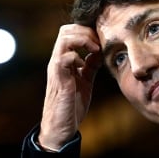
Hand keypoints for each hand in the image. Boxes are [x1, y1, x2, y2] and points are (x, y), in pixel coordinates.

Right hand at [38, 24, 102, 150]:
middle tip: (99, 43)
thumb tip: (99, 53)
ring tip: (95, 49)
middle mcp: (58, 60)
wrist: (61, 127)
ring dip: (83, 39)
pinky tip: (85, 64)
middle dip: (85, 31)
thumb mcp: (85, 81)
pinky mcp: (59, 79)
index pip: (70, 32)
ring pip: (64, 39)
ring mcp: (57, 68)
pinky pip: (64, 57)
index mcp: (64, 59)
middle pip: (65, 30)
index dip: (87, 31)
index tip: (101, 40)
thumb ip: (90, 66)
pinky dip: (77, 56)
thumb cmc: (71, 105)